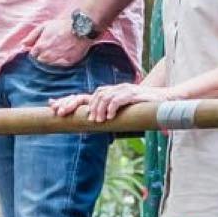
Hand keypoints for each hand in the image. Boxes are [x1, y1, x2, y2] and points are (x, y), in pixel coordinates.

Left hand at [29, 14, 91, 67]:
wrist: (81, 28)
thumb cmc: (61, 26)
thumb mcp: (44, 27)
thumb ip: (32, 36)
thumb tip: (23, 45)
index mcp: (40, 46)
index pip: (33, 54)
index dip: (37, 51)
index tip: (41, 48)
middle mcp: (48, 54)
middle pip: (41, 60)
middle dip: (43, 55)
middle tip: (50, 49)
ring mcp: (59, 59)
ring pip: (50, 64)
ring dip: (51, 59)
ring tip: (58, 51)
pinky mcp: (69, 62)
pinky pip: (61, 65)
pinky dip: (61, 61)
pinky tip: (64, 54)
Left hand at [49, 82, 171, 123]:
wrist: (165, 100)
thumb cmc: (141, 109)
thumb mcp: (121, 114)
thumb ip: (107, 117)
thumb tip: (91, 126)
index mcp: (106, 96)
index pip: (82, 97)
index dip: (67, 101)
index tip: (52, 106)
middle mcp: (111, 90)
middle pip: (88, 95)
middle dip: (71, 103)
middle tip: (62, 113)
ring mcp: (122, 90)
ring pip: (102, 96)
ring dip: (96, 109)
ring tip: (96, 121)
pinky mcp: (133, 94)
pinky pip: (118, 99)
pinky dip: (111, 107)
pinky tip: (108, 117)